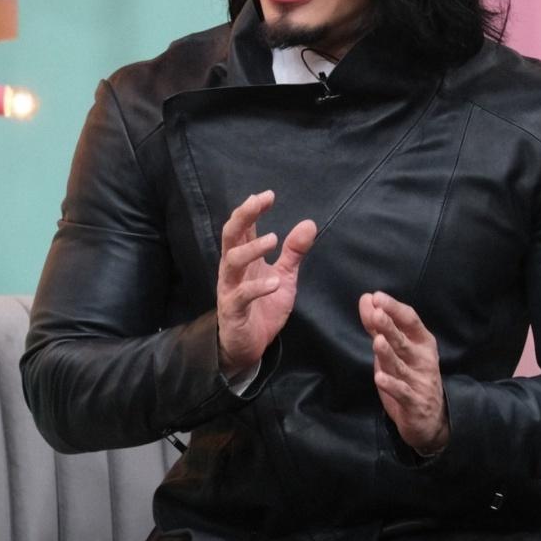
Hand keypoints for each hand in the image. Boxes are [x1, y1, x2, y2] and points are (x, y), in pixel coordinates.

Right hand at [216, 190, 315, 376]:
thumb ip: (294, 252)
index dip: (252, 209)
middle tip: (258, 201)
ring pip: (232, 261)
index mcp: (244, 258)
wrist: (248, 346)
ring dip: (252, 248)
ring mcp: (230, 289)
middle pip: (230, 236)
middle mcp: (233, 269)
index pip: (243, 226)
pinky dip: (258, 287)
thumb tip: (309, 223)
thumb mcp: (284, 276)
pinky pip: (241, 296)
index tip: (269, 195)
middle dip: (243, 216)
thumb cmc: (262, 307)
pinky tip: (275, 282)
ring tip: (273, 239)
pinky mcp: (233, 310)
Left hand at [358, 291, 449, 455]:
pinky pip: (402, 393)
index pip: (410, 321)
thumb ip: (380, 327)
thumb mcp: (397, 350)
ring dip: (389, 354)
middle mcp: (423, 359)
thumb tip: (367, 300)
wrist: (431, 419)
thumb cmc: (411, 376)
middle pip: (404, 341)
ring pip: (401, 366)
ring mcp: (420, 382)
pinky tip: (380, 378)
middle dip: (390, 327)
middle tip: (377, 313)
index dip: (394, 309)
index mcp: (422, 342)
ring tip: (377, 342)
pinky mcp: (414, 403)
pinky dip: (392, 385)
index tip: (377, 297)